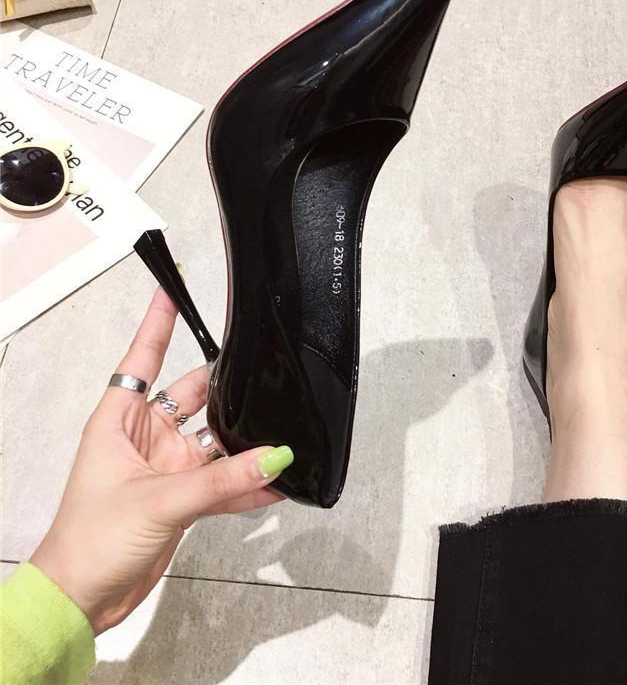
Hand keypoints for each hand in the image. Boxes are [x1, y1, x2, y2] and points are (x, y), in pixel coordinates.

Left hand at [30, 287, 293, 633]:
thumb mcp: (159, 501)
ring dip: (245, 442)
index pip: (142, 358)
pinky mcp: (184, 497)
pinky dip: (247, 482)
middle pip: (194, 396)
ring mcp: (168, 467)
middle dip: (228, 388)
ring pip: (216, 440)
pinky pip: (223, 480)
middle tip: (264, 374)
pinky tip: (275, 482)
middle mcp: (146, 437)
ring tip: (280, 435)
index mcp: (120, 421)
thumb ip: (221, 480)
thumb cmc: (89, 541)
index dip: (158, 323)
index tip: (172, 290)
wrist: (84, 599)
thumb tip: (273, 457)